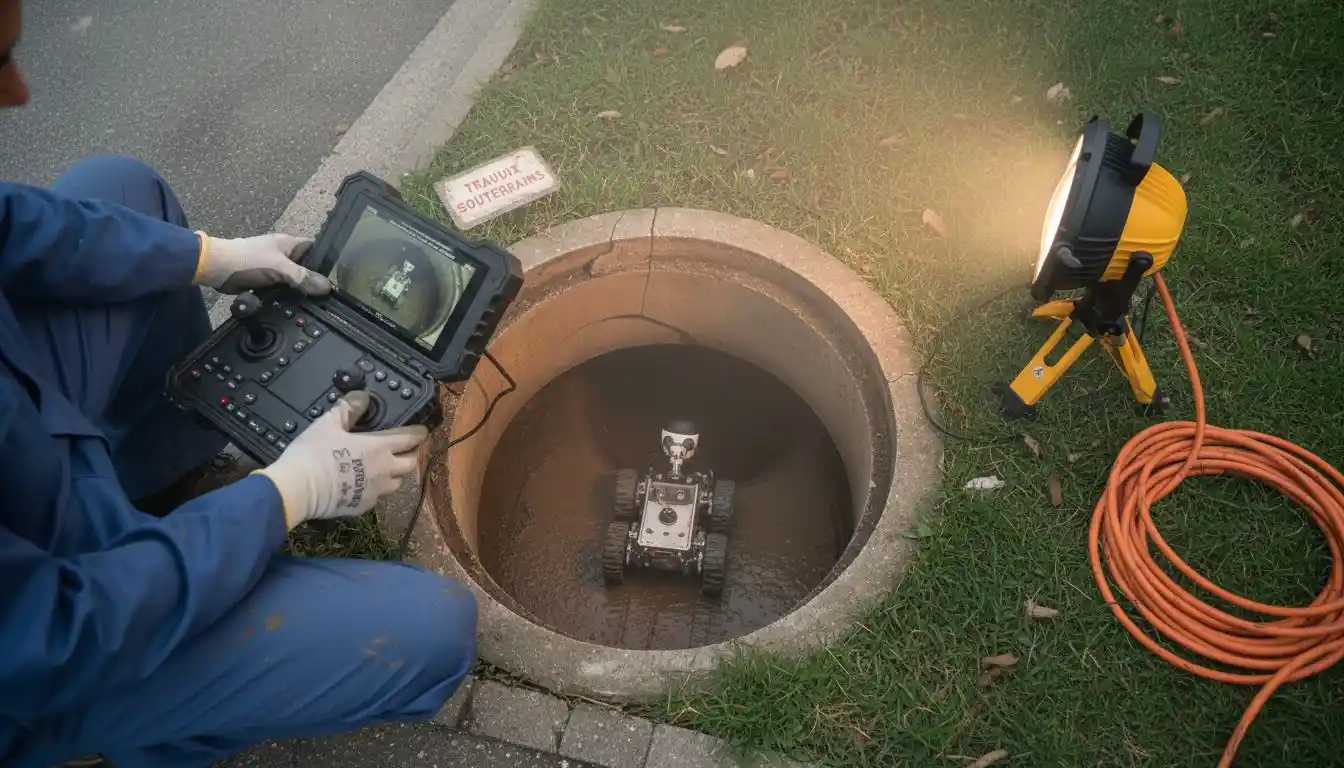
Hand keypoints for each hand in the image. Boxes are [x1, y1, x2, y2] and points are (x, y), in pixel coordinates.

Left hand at [195, 232, 330, 295]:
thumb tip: (326, 286)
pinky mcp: (264, 281)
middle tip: (323, 295)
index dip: (325, 260)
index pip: (314, 248)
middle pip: (305, 268)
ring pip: (292, 280)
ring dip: (297, 290)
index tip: (334, 276)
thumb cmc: (248, 260)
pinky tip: (290, 305)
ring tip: (309, 303)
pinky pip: (280, 289)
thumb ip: (303, 277)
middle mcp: (283, 254)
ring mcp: (273, 267)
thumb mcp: (281, 268)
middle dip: (312, 280)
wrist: (217, 269)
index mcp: (289, 244)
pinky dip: (283, 297)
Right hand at [255, 391, 429, 529]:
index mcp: (379, 447)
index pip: (410, 438)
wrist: (298, 490)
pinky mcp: (363, 507)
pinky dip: (375, 491)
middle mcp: (384, 471)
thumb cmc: (314, 453)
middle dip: (411, 455)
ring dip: (395, 475)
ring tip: (385, 468)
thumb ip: (348, 408)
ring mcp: (375, 492)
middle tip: (405, 449)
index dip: (419, 433)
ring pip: (396, 483)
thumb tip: (362, 396)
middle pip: (411, 464)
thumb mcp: (328, 424)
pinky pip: (376, 498)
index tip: (422, 430)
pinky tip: (363, 486)